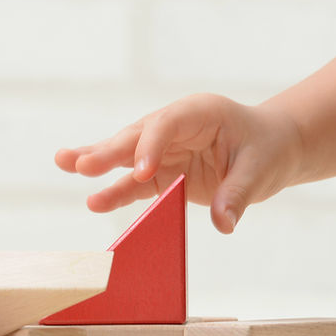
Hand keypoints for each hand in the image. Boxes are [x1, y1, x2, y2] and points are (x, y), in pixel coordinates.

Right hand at [55, 94, 302, 232]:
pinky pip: (133, 181)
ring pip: (125, 153)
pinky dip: (113, 189)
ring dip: (96, 160)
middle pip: (136, 136)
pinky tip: (92, 198)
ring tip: (64, 163)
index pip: (167, 123)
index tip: (141, 171)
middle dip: (109, 151)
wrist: (271, 147)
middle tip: (82, 165)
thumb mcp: (261, 170)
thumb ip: (238, 194)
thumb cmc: (268, 150)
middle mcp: (174, 126)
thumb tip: (224, 223)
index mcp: (199, 112)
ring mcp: (163, 148)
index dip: (151, 145)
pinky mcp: (160, 171)